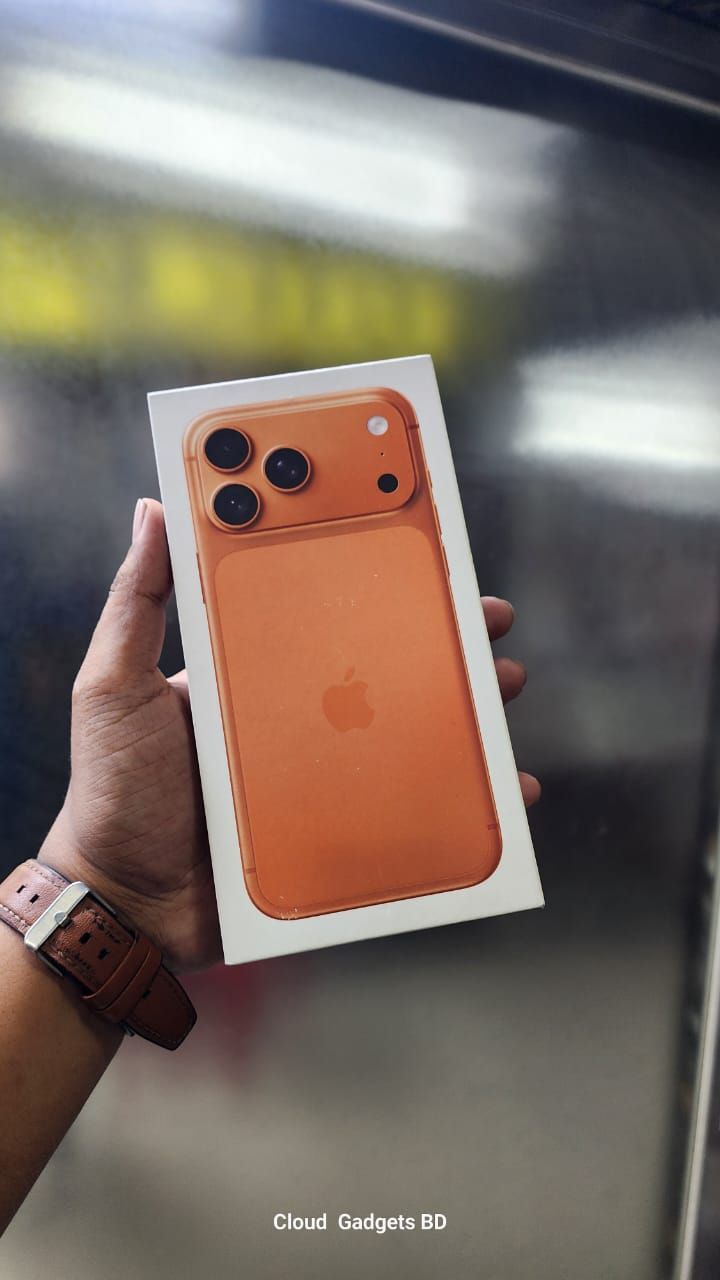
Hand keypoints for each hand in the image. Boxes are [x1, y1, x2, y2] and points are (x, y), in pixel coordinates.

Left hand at [41, 499, 538, 972]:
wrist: (130, 901)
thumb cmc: (114, 789)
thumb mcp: (114, 685)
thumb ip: (136, 603)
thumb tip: (153, 509)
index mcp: (250, 672)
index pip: (319, 610)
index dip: (368, 577)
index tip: (414, 547)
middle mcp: (293, 715)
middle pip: (380, 666)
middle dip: (439, 637)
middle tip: (484, 619)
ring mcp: (320, 771)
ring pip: (405, 729)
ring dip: (461, 706)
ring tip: (499, 687)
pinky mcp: (337, 823)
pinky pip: (409, 802)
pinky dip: (458, 793)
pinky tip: (502, 785)